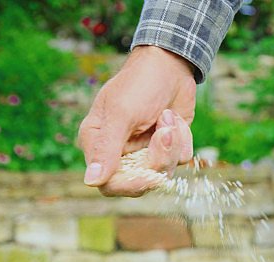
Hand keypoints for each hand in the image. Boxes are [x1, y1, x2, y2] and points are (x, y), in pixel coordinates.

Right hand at [77, 45, 195, 194]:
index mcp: (98, 144)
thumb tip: (90, 182)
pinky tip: (175, 117)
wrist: (170, 64)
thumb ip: (106, 149)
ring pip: (164, 171)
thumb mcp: (121, 114)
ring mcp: (144, 151)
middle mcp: (119, 152)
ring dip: (173, 143)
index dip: (130, 185)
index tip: (150, 175)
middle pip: (140, 181)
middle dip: (159, 157)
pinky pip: (180, 159)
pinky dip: (183, 139)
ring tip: (168, 116)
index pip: (108, 183)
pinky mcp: (166, 147)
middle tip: (165, 131)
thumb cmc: (139, 84)